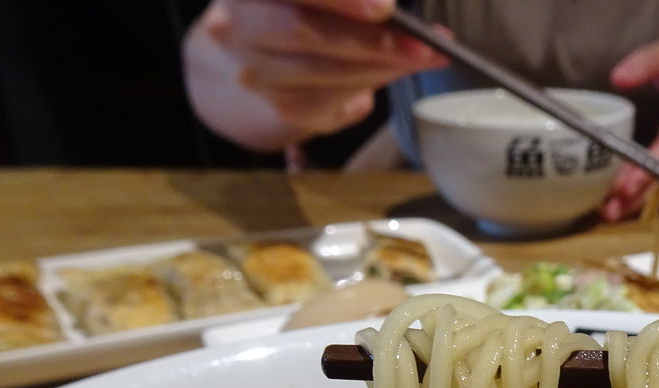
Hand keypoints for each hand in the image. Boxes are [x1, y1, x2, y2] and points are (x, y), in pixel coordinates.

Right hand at [202, 0, 446, 139]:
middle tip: (420, 44)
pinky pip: (331, 99)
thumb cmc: (291, 11)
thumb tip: (393, 9)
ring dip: (381, 64)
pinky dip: (372, 83)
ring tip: (423, 56)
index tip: (386, 7)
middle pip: (302, 30)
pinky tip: (399, 69)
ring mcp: (254, 71)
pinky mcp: (281, 106)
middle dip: (369, 38)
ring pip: (323, 70)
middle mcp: (235, 24)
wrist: (251, 62)